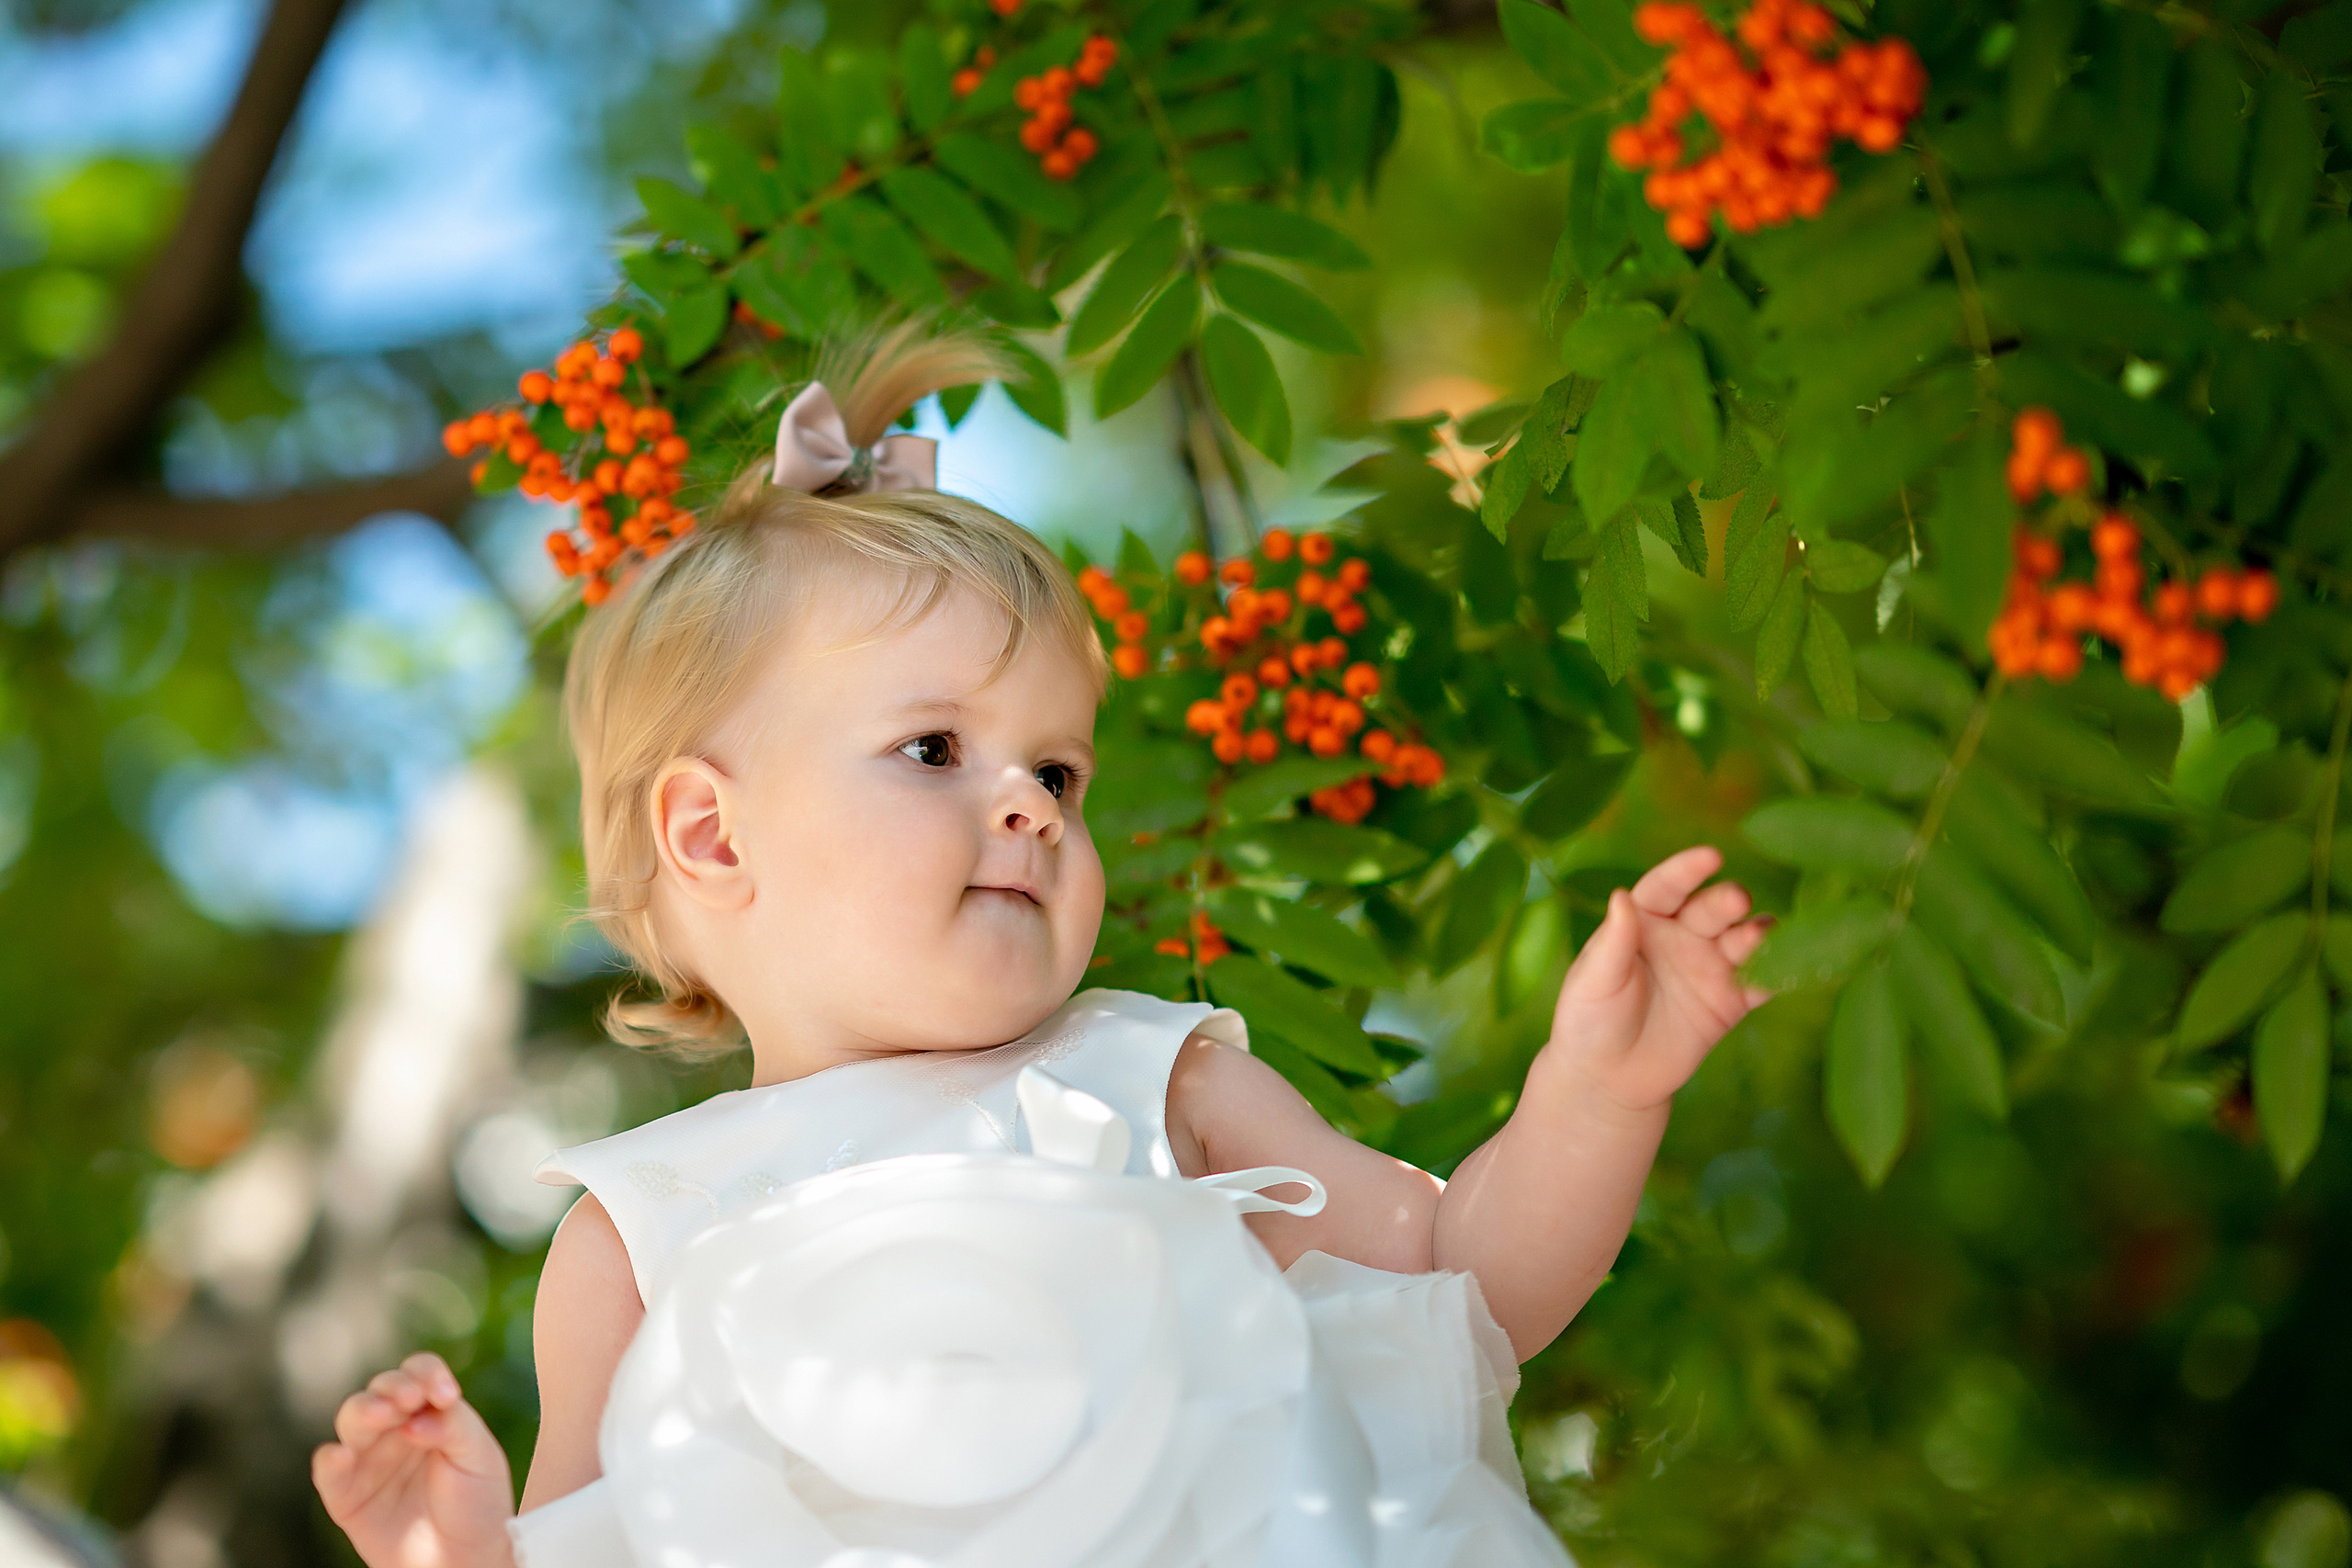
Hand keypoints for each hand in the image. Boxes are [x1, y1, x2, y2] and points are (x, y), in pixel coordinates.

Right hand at [313, 1352, 516, 1567]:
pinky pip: (328, 1469)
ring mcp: (369, 1459)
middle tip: (409, 1400)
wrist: (467, 1559)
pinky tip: (343, 1455)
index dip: (426, 1374)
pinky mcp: (346, 1495)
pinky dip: (330, 1458)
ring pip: (352, 1418)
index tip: (445, 1395)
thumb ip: (452, 1425)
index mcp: (430, 1411)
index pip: (419, 1373)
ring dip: (364, 1411)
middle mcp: (395, 1428)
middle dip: (393, 1388)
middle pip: (381, 1389)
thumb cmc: (477, 1502)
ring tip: (382, 1416)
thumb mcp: (478, 1456)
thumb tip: (415, 1418)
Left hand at [1541, 845, 1770, 1116]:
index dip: (1686, 870)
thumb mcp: (1594, 981)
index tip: (1710, 856)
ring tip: (1763, 933)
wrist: (1610, 1078)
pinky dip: (1777, 974)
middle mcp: (1682, 935)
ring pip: (1742, 941)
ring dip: (1757, 934)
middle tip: (1738, 899)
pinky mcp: (1731, 1002)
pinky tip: (1791, 968)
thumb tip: (1620, 895)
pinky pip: (1759, 984)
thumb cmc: (1589, 1019)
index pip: (1666, 887)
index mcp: (1644, 920)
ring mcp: (1710, 967)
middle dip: (1727, 901)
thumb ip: (1613, 943)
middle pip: (1710, 910)